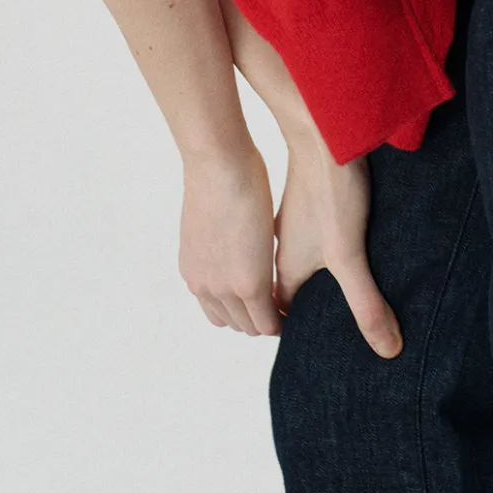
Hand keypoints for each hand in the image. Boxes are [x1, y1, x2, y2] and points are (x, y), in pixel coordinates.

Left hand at [179, 138, 281, 336]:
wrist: (218, 165)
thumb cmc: (218, 176)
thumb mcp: (215, 222)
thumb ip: (223, 245)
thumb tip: (239, 243)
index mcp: (195, 272)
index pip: (221, 312)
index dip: (245, 311)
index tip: (266, 302)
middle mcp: (205, 287)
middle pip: (236, 323)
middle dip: (258, 317)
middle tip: (283, 304)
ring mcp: (225, 289)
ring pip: (252, 327)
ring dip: (270, 319)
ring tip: (292, 302)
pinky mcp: (250, 285)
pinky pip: (269, 321)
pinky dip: (282, 319)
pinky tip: (297, 304)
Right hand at [274, 126, 402, 358]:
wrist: (322, 132)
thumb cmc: (331, 192)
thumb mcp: (350, 255)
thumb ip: (365, 304)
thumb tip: (388, 351)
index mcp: (285, 268)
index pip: (281, 314)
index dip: (298, 333)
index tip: (322, 349)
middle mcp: (282, 247)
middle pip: (289, 291)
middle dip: (309, 311)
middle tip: (342, 329)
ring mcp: (293, 223)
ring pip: (299, 264)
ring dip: (318, 282)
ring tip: (353, 295)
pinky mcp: (308, 203)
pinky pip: (309, 239)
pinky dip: (324, 253)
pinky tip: (351, 249)